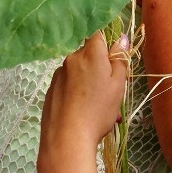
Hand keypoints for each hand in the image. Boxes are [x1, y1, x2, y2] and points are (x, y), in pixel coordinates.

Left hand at [37, 32, 128, 172]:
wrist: (66, 139)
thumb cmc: (98, 110)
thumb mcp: (117, 85)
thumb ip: (119, 60)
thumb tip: (121, 39)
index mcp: (90, 53)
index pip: (99, 34)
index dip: (107, 44)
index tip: (113, 60)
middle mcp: (72, 58)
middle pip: (88, 53)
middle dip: (98, 65)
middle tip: (108, 88)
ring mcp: (59, 74)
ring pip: (78, 70)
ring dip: (87, 80)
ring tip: (95, 105)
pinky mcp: (50, 89)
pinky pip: (67, 83)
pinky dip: (75, 91)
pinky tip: (81, 110)